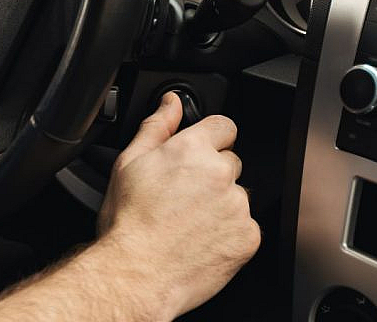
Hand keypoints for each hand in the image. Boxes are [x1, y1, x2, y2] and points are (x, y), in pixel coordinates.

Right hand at [97, 92, 260, 318]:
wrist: (137, 274)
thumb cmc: (129, 222)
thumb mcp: (130, 163)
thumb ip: (157, 125)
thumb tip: (170, 102)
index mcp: (192, 150)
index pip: (223, 126)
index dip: (210, 139)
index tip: (200, 155)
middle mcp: (220, 173)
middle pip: (230, 162)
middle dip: (212, 175)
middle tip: (183, 197)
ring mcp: (237, 206)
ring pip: (238, 196)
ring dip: (221, 204)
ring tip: (189, 222)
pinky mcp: (248, 236)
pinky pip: (246, 226)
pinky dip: (229, 233)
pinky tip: (201, 240)